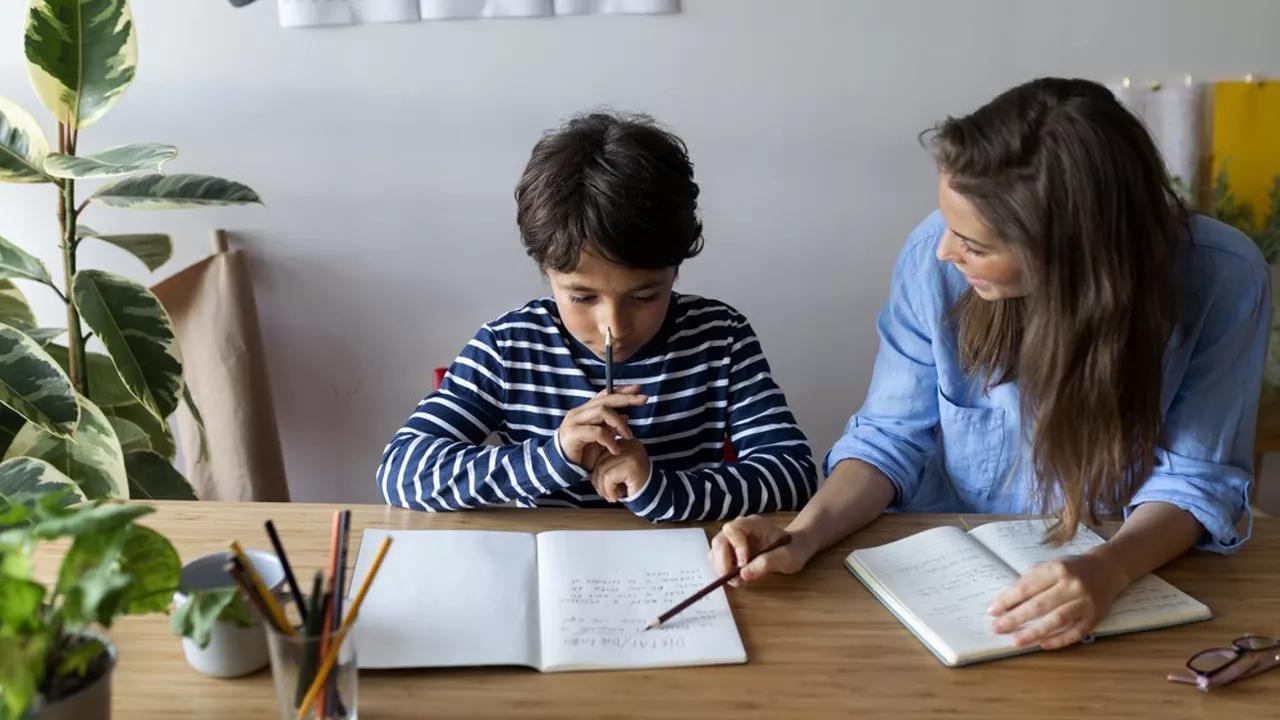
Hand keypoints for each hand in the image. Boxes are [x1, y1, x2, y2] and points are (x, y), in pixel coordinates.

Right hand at [556, 385, 647, 467]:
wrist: (561, 468)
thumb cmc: (581, 453)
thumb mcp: (601, 439)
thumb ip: (611, 427)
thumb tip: (626, 416)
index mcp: (585, 411)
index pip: (604, 394)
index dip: (621, 390)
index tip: (639, 389)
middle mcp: (579, 412)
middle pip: (605, 400)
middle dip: (626, 398)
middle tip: (643, 400)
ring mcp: (574, 421)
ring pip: (602, 411)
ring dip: (619, 423)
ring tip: (628, 436)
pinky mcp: (573, 433)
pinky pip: (597, 432)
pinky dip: (610, 440)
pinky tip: (615, 450)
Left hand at [589, 439, 649, 502]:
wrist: (653, 497)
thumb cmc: (633, 485)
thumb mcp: (617, 470)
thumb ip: (605, 462)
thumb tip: (585, 462)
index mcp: (625, 442)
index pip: (601, 452)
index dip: (597, 471)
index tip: (602, 485)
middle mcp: (630, 443)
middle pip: (600, 460)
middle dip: (597, 480)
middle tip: (604, 493)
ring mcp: (632, 453)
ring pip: (602, 470)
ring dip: (602, 488)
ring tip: (610, 496)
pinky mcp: (632, 465)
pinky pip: (609, 477)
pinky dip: (609, 491)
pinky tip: (616, 497)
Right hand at [709, 516, 812, 585]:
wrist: (794, 548)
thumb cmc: (792, 549)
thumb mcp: (786, 557)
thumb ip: (766, 563)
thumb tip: (743, 574)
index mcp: (752, 524)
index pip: (732, 530)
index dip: (735, 547)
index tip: (744, 564)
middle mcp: (738, 529)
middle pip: (719, 541)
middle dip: (723, 562)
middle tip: (734, 578)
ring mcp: (732, 540)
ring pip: (715, 552)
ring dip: (722, 568)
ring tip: (737, 580)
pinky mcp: (731, 552)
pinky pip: (718, 561)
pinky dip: (723, 571)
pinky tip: (737, 579)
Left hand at [988, 550, 1130, 649]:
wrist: (1107, 569)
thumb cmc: (1071, 569)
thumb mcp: (1050, 567)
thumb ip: (1030, 582)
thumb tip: (1006, 603)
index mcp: (1056, 569)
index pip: (1027, 588)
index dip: (1008, 601)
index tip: (992, 611)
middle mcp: (1071, 585)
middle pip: (1039, 605)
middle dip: (1015, 618)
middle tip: (997, 628)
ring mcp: (1085, 602)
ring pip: (1056, 620)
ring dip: (1034, 632)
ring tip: (1015, 641)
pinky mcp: (1095, 617)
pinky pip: (1075, 632)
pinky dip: (1058, 640)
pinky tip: (1042, 644)